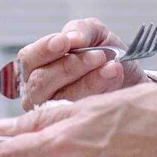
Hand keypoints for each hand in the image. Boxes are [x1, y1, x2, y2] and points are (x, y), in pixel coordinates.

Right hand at [13, 18, 150, 109]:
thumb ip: (79, 30)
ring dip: (87, 81)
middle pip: (41, 81)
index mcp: (34, 66)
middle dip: (70, 66)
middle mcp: (36, 92)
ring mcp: (51, 112)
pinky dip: (98, 92)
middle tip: (97, 55)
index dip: (43, 50)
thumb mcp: (94, 33)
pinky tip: (113, 78)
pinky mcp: (71, 126)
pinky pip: (79, 111)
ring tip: (111, 67)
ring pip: (61, 98)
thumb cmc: (104, 55)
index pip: (27, 60)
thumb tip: (71, 37)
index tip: (64, 41)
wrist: (129, 77)